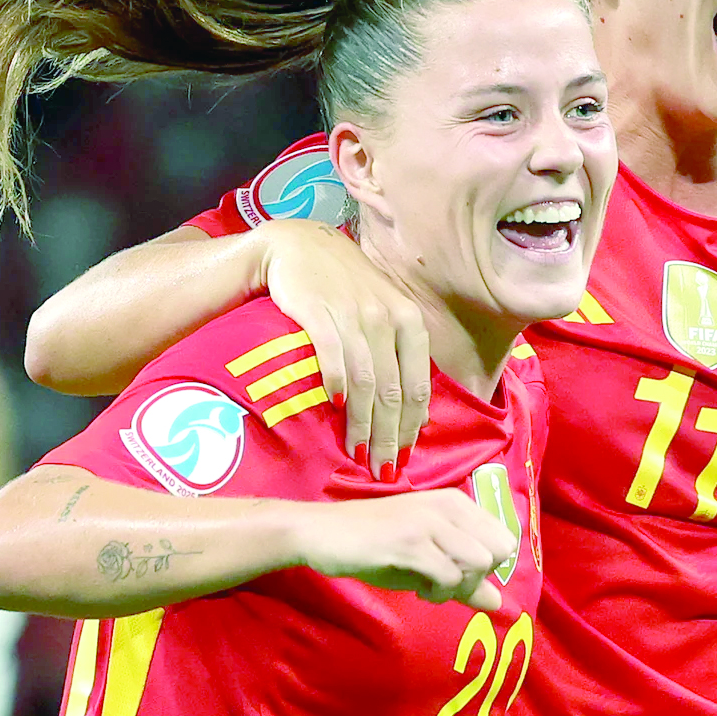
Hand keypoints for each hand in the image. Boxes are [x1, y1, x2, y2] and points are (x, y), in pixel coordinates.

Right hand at [257, 220, 430, 479]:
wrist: (298, 246)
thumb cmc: (345, 285)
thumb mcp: (383, 310)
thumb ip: (400, 353)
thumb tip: (416, 412)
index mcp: (409, 321)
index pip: (418, 384)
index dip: (413, 425)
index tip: (406, 457)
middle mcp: (387, 317)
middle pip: (393, 390)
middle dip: (390, 436)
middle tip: (383, 470)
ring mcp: (354, 315)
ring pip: (365, 382)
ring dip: (362, 423)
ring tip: (358, 453)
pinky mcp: (320, 312)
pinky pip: (333, 357)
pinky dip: (335, 385)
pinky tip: (333, 408)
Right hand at [291, 489, 517, 611]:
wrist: (322, 533)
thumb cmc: (374, 543)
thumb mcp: (424, 561)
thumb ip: (464, 580)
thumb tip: (498, 603)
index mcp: (454, 503)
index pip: (505, 538)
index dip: (489, 566)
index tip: (459, 573)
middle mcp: (447, 506)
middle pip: (499, 550)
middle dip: (479, 577)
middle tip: (448, 583)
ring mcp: (429, 522)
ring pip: (478, 563)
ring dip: (459, 587)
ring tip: (431, 588)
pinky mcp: (410, 542)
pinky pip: (449, 576)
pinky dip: (438, 593)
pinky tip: (418, 590)